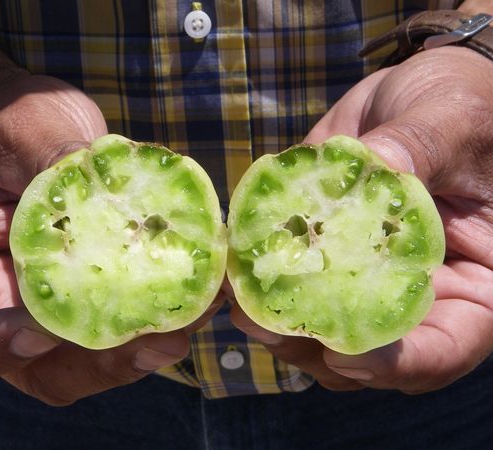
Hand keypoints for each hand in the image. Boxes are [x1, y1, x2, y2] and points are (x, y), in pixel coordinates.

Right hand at [0, 74, 220, 405]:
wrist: (32, 133)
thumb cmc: (8, 126)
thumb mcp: (23, 128)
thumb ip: (55, 159)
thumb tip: (112, 191)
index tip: (41, 331)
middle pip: (34, 370)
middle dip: (97, 365)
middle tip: (154, 341)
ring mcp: (47, 312)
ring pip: (87, 364)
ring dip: (140, 354)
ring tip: (189, 321)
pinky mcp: (91, 300)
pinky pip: (123, 329)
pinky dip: (161, 320)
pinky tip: (201, 295)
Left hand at [231, 46, 492, 392]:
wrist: (416, 98)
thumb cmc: (464, 104)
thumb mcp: (454, 118)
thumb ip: (421, 147)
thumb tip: (373, 172)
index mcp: (471, 282)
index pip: (443, 349)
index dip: (393, 363)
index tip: (340, 353)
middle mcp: (417, 293)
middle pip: (371, 353)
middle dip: (315, 349)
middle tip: (264, 323)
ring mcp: (365, 278)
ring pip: (324, 332)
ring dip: (279, 327)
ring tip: (240, 303)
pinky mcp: (323, 253)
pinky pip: (293, 282)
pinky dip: (263, 284)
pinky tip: (236, 267)